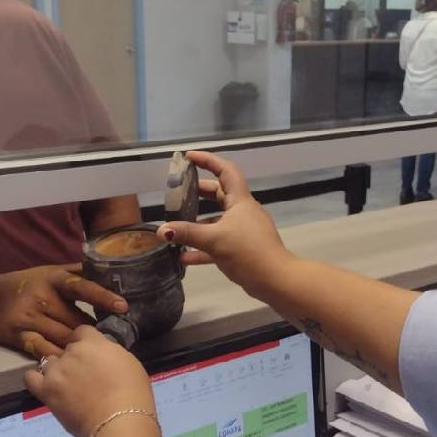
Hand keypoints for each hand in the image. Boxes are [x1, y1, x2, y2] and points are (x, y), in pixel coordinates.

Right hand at [0, 264, 127, 356]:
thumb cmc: (27, 284)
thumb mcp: (50, 270)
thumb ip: (77, 271)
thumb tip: (106, 267)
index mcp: (54, 280)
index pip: (82, 287)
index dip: (102, 297)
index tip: (122, 306)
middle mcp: (43, 299)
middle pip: (77, 320)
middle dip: (96, 332)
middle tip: (114, 341)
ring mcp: (31, 319)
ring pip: (64, 338)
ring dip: (81, 348)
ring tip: (97, 356)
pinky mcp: (20, 337)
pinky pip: (45, 351)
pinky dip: (59, 357)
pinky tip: (71, 363)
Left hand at [25, 326, 155, 436]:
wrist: (119, 420)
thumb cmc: (133, 393)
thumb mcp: (128, 362)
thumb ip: (109, 354)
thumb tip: (101, 357)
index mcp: (93, 342)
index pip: (82, 331)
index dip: (86, 343)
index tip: (93, 356)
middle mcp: (71, 352)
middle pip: (66, 348)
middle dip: (73, 359)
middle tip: (85, 376)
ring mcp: (56, 371)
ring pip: (49, 362)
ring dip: (57, 370)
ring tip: (68, 386)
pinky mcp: (46, 391)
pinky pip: (30, 378)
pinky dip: (37, 380)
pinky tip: (47, 387)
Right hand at [156, 151, 296, 295]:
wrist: (275, 280)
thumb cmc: (248, 251)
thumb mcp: (214, 239)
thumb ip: (187, 233)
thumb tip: (161, 230)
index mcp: (240, 201)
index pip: (225, 171)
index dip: (208, 160)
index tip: (189, 156)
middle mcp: (242, 212)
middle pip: (219, 194)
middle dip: (198, 192)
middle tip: (177, 192)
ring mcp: (243, 231)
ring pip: (217, 220)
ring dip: (197, 222)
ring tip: (176, 224)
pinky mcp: (241, 249)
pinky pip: (218, 243)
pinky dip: (202, 248)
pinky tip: (183, 256)